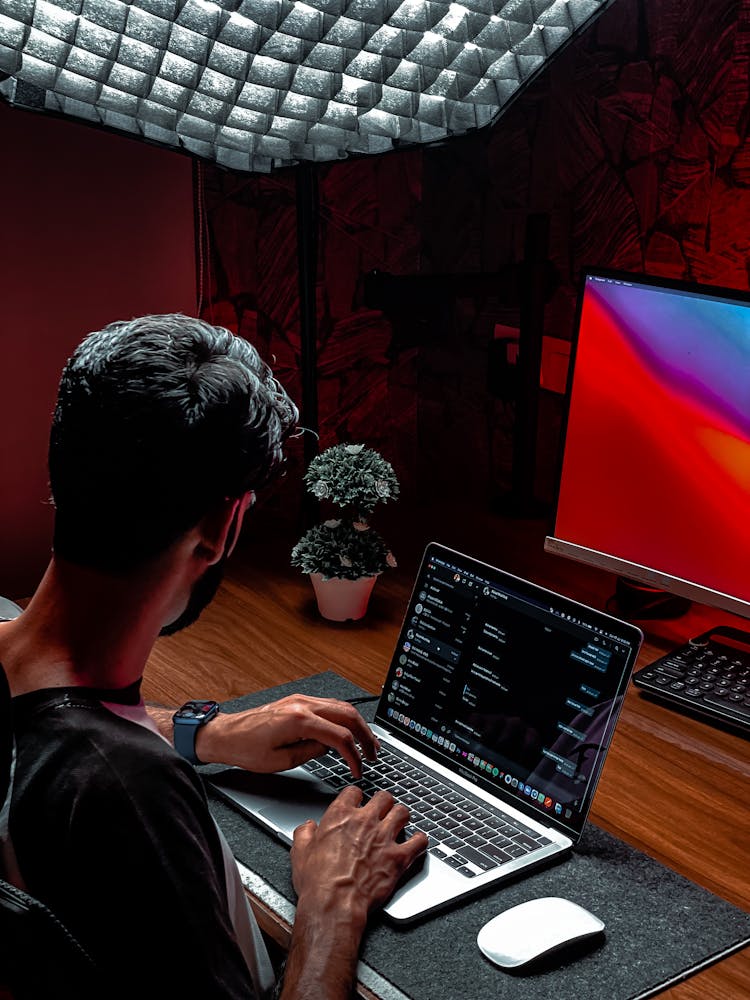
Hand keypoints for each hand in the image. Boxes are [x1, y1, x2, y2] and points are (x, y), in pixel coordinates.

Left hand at [194, 694, 378, 776]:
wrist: (224, 734)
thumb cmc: (245, 749)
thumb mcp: (280, 761)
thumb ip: (310, 753)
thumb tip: (329, 748)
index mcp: (299, 721)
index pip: (340, 736)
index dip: (354, 755)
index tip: (358, 768)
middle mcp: (302, 704)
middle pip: (347, 715)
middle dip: (365, 735)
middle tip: (373, 753)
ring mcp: (300, 699)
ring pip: (340, 706)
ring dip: (356, 724)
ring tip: (365, 742)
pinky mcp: (297, 701)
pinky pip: (328, 705)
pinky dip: (342, 717)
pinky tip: (346, 730)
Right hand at [290, 787, 427, 925]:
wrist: (334, 904)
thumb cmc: (318, 882)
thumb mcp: (300, 853)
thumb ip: (304, 834)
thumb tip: (308, 827)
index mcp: (340, 816)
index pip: (354, 792)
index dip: (356, 797)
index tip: (357, 802)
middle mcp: (365, 821)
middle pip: (383, 797)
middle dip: (383, 803)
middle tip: (382, 810)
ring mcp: (384, 837)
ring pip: (402, 813)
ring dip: (401, 817)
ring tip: (400, 821)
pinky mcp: (398, 857)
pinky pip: (418, 841)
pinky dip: (419, 841)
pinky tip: (417, 842)